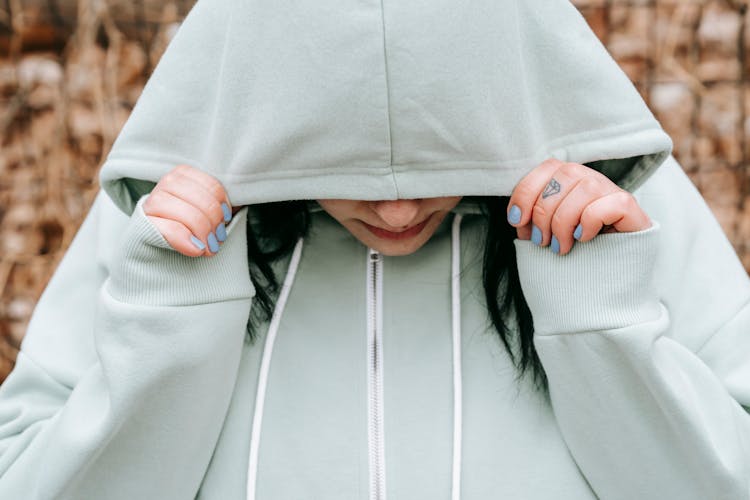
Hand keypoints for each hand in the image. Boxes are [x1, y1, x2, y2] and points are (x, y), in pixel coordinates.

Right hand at [142, 165, 233, 256]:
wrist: (154, 245)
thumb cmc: (187, 224)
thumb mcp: (206, 210)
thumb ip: (219, 204)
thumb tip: (235, 208)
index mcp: (183, 175)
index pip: (213, 187)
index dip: (224, 207)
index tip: (225, 220)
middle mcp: (166, 183)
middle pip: (204, 203)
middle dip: (215, 224)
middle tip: (217, 239)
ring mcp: (153, 202)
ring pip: (190, 215)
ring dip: (204, 234)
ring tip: (208, 247)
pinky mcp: (143, 223)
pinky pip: (171, 230)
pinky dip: (187, 241)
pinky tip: (196, 250)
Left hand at [506, 159, 650, 255]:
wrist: (604, 291)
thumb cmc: (571, 260)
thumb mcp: (545, 239)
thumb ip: (531, 223)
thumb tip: (518, 216)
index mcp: (571, 184)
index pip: (548, 167)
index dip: (526, 191)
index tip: (516, 221)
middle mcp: (594, 183)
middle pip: (566, 174)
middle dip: (543, 210)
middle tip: (541, 241)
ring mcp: (615, 195)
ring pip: (587, 186)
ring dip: (564, 220)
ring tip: (561, 246)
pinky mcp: (633, 212)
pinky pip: (609, 204)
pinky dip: (589, 222)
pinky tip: (584, 239)